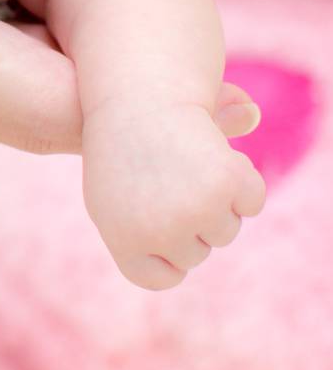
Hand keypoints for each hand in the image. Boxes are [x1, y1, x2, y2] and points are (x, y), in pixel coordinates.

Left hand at [82, 99, 266, 289]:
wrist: (136, 92)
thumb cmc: (123, 143)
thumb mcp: (118, 191)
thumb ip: (147, 229)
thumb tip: (183, 253)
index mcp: (125, 241)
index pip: (162, 276)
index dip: (166, 250)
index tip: (159, 217)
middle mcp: (160, 233)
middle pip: (197, 252)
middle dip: (189, 219)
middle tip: (168, 177)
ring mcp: (196, 211)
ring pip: (226, 229)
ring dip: (216, 200)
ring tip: (186, 163)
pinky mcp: (226, 183)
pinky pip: (251, 201)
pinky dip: (242, 180)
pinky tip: (216, 154)